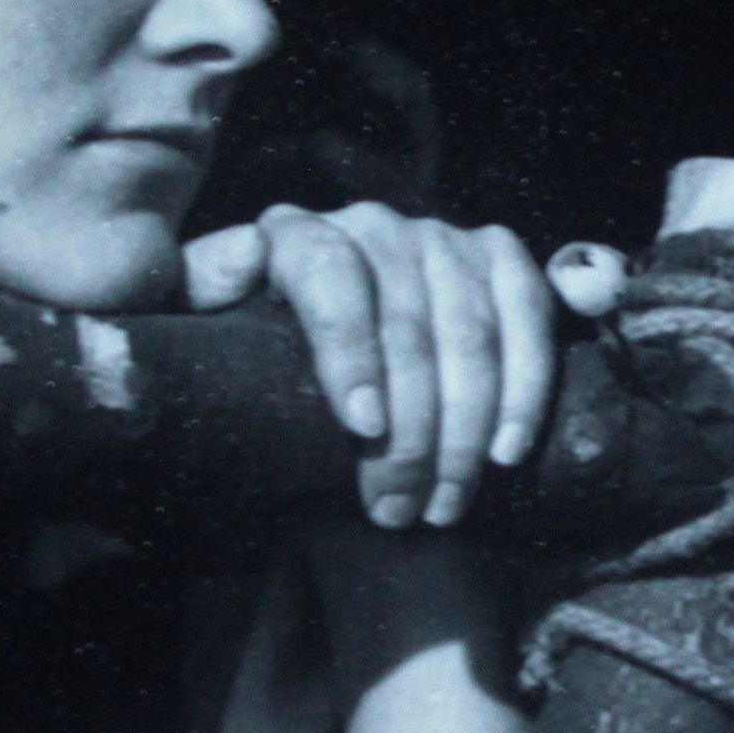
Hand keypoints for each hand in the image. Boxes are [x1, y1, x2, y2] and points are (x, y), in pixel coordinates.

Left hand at [183, 203, 557, 528]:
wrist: (331, 337)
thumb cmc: (262, 351)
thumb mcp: (213, 323)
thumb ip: (206, 286)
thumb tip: (247, 255)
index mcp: (296, 235)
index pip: (331, 280)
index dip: (352, 354)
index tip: (366, 428)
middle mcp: (373, 224)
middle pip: (407, 324)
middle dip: (411, 430)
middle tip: (400, 508)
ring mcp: (442, 237)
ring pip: (470, 332)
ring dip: (465, 430)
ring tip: (445, 503)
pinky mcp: (499, 255)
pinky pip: (527, 317)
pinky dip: (525, 388)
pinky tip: (506, 452)